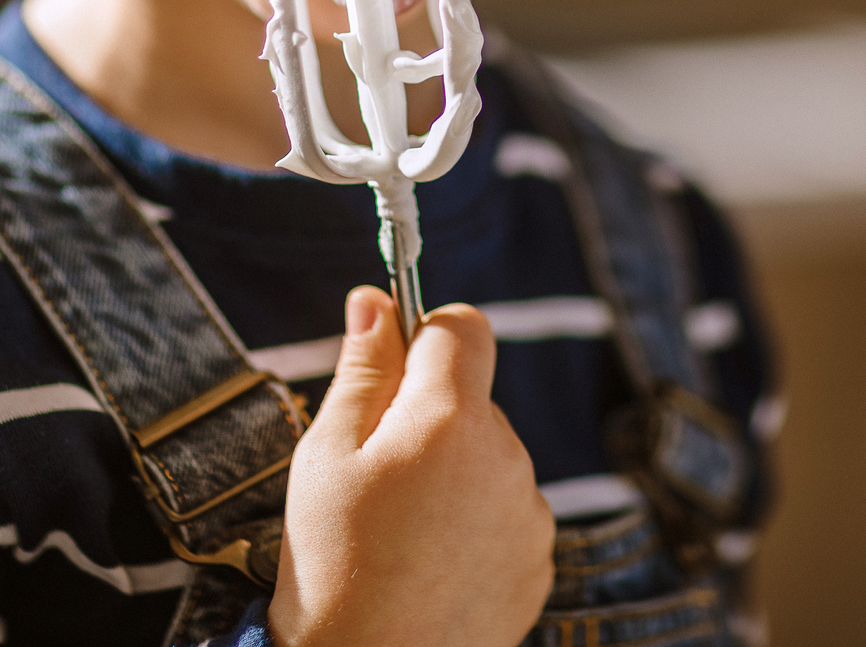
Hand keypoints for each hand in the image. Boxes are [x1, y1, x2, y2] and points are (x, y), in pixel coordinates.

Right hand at [268, 287, 554, 645]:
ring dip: (455, 474)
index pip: (464, 327)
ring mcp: (531, 513)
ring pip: (490, 457)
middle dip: (430, 418)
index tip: (393, 368)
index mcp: (452, 420)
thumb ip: (361, 370)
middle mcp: (508, 457)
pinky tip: (433, 564)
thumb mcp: (326, 457)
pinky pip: (509, 511)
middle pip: (473, 399)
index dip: (426, 336)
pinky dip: (476, 524)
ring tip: (403, 533)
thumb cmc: (331, 564)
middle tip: (378, 477)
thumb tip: (374, 300)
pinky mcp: (539, 560)